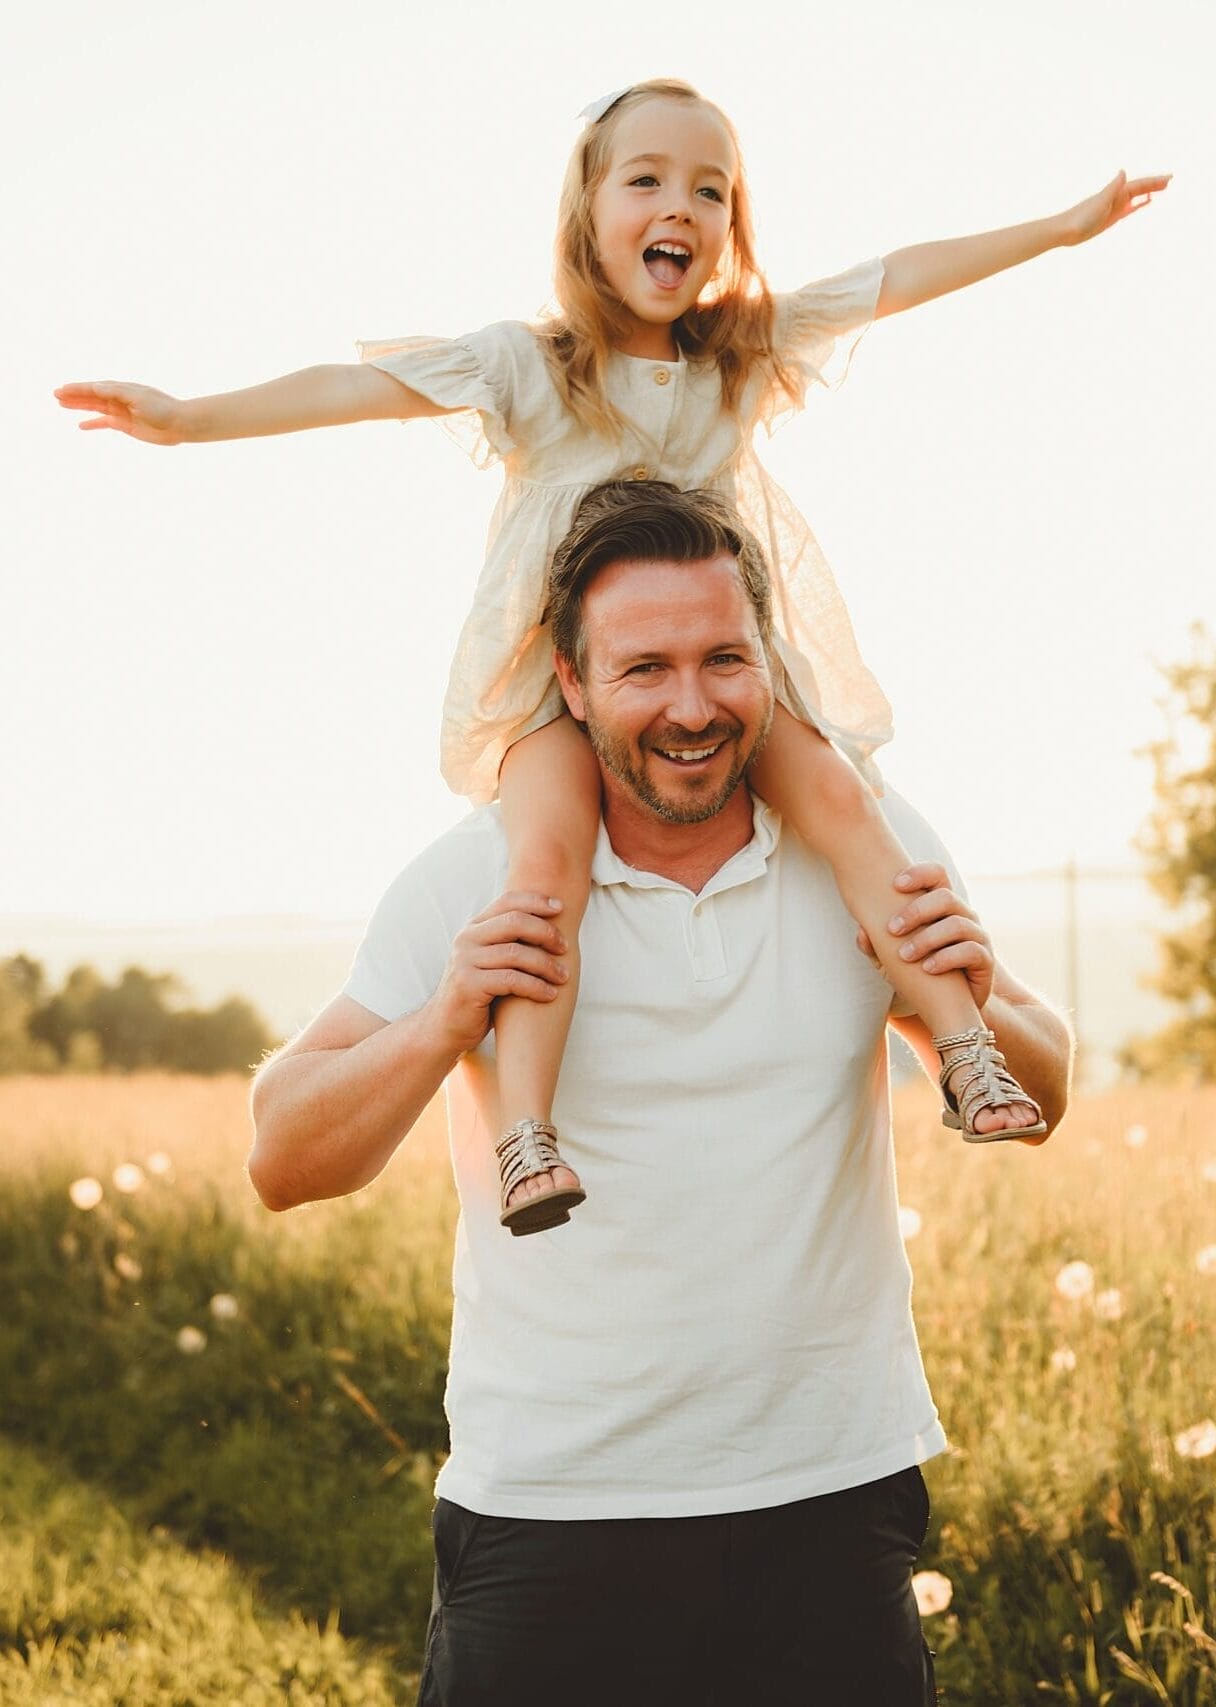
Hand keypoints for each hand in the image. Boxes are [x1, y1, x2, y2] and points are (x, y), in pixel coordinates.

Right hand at [54, 380, 186, 444]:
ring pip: (95, 407)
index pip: (94, 387)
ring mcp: (122, 411)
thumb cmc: (161, 408)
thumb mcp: (137, 397)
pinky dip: (93, 423)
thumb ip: (116, 392)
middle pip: (92, 396)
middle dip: (74, 395)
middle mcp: (119, 398)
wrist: (180, 424)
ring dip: (80, 406)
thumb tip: (96, 387)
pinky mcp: (126, 425)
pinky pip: (105, 423)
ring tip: (62, 405)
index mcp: (121, 388)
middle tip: (55, 395)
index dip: (77, 388)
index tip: (62, 390)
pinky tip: (81, 425)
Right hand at [426, 891, 567, 1057]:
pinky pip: (511, 980)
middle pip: (514, 922)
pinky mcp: (468, 985)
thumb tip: (551, 925)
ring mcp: (464, 961)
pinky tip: (550, 995)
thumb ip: (509, 942)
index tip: (561, 908)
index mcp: (473, 928)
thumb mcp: (491, 962)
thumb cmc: (479, 994)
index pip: (507, 901)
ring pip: (516, 953)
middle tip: (565, 948)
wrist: (445, 1027)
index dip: (536, 901)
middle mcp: (466, 939)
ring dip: (546, 965)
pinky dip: (536, 986)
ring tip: (563, 977)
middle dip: (546, 933)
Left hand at [856, 862, 994, 1009]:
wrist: (950, 1006)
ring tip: (904, 955)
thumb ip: (876, 947)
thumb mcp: (891, 962)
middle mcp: (962, 915)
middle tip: (892, 928)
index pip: (936, 875)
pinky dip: (946, 958)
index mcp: (941, 906)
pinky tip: (927, 968)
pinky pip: (970, 951)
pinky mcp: (985, 960)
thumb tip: (861, 932)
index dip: (919, 873)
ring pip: (957, 924)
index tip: (895, 884)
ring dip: (927, 938)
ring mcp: (977, 935)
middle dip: (916, 910)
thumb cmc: (918, 974)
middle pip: (946, 897)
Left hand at [1059, 170, 1170, 245]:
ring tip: (1163, 188)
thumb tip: (1124, 172)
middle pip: (1140, 189)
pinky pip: (1129, 209)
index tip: (1169, 178)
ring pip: (1136, 197)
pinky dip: (1138, 205)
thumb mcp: (1099, 202)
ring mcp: (1114, 207)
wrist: (1065, 231)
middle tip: (1171, 180)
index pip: (1139, 185)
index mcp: (1115, 193)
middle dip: (1155, 184)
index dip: (1154, 181)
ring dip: (1149, 192)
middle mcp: (1116, 198)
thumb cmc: (1080, 217)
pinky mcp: (1111, 218)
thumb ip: (1112, 188)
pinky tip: (1145, 203)